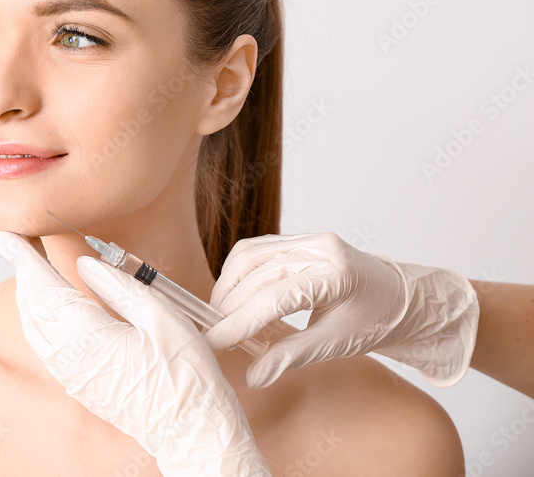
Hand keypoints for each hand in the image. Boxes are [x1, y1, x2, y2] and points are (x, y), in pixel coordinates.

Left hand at [0, 231, 269, 476]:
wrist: (193, 434)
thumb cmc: (186, 378)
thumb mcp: (162, 318)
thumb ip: (120, 287)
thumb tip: (86, 264)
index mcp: (88, 336)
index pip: (44, 288)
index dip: (23, 259)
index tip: (5, 237)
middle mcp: (70, 358)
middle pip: (33, 307)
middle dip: (23, 273)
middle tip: (17, 245)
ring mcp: (72, 376)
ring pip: (35, 329)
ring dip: (30, 297)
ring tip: (31, 270)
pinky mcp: (81, 387)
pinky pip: (47, 347)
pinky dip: (41, 320)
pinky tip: (51, 309)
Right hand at [206, 232, 479, 388]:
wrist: (398, 297)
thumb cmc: (374, 320)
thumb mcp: (336, 344)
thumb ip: (291, 356)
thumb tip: (254, 375)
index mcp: (336, 274)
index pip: (273, 297)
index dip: (238, 321)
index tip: (215, 341)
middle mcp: (320, 248)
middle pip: (256, 273)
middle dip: (228, 305)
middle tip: (215, 334)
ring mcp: (309, 238)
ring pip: (249, 255)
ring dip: (228, 286)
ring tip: (221, 316)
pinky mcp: (299, 238)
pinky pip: (256, 249)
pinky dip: (238, 273)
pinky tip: (234, 295)